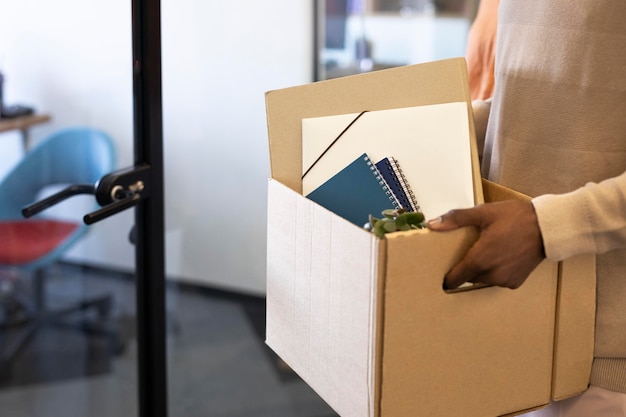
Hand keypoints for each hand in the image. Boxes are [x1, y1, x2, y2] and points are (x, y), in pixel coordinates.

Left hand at [427, 200, 544, 289]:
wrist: (548, 227)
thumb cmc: (515, 218)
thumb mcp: (483, 213)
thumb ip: (456, 219)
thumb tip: (432, 225)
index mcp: (479, 260)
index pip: (455, 279)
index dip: (448, 277)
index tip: (444, 271)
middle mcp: (491, 275)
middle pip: (469, 277)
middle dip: (466, 267)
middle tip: (470, 251)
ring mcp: (504, 280)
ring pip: (483, 279)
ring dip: (481, 270)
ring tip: (487, 251)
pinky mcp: (516, 282)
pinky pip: (498, 280)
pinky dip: (496, 272)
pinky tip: (501, 256)